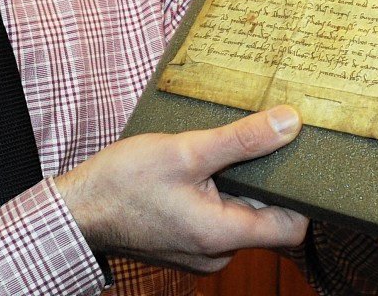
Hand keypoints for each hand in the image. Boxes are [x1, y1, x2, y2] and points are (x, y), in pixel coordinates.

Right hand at [53, 105, 308, 273]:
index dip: (301, 194)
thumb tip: (290, 124)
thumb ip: (242, 139)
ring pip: (238, 217)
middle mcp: (217, 254)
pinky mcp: (185, 245)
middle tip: (252, 143)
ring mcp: (200, 253)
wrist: (76, 210)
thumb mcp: (186, 150)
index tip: (294, 159)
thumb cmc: (123, 183)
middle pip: (266, 219)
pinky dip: (213, 195)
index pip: (293, 228)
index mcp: (223, 236)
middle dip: (262, 181)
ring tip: (216, 154)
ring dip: (234, 186)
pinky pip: (216, 221)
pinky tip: (195, 171)